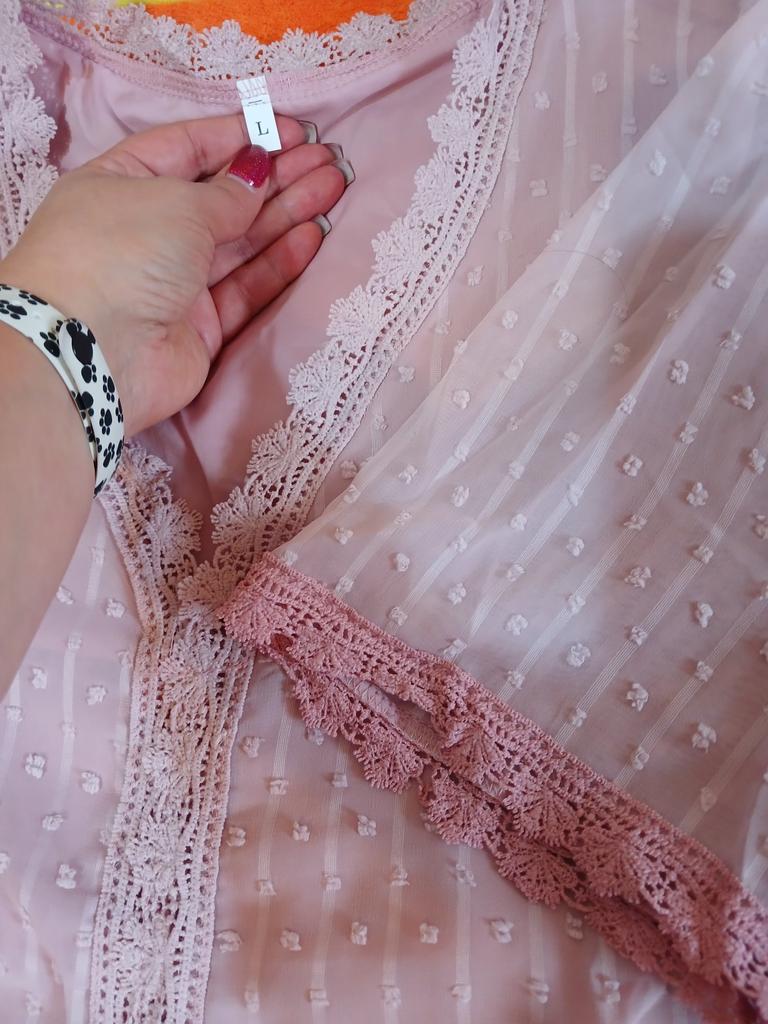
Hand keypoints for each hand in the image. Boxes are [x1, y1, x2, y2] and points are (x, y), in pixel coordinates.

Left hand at [0, 113, 350, 434]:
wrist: (96, 353)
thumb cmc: (123, 252)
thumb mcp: (176, 204)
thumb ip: (227, 193)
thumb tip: (256, 172)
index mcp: (122, 183)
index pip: (188, 148)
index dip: (240, 137)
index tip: (290, 131)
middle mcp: (148, 231)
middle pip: (222, 197)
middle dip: (275, 177)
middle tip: (326, 161)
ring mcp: (174, 282)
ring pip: (241, 243)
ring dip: (287, 215)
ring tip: (334, 188)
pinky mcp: (200, 328)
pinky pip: (246, 288)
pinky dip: (278, 263)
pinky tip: (312, 237)